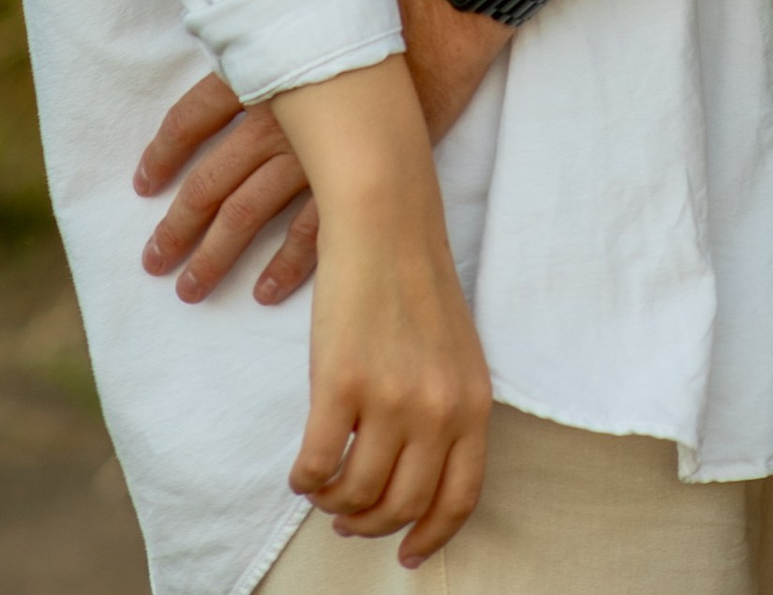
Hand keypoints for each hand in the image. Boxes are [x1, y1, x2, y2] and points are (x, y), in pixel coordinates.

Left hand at [134, 0, 505, 312]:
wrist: (437, 12)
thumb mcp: (301, 14)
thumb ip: (262, 46)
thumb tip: (230, 60)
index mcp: (257, 74)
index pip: (190, 120)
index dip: (163, 154)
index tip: (144, 184)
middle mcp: (275, 120)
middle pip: (211, 182)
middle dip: (178, 226)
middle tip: (154, 261)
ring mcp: (313, 154)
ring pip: (248, 214)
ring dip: (216, 255)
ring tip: (191, 288)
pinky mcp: (355, 176)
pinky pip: (312, 233)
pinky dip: (286, 265)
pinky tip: (265, 290)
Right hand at [278, 62, 489, 565]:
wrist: (385, 216)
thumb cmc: (414, 278)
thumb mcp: (452, 349)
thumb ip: (444, 408)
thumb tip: (418, 470)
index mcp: (473, 401)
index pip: (460, 498)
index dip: (431, 535)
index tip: (408, 555)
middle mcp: (437, 409)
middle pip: (403, 505)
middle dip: (372, 524)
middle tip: (349, 519)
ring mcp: (390, 399)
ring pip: (357, 494)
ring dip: (335, 503)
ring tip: (323, 489)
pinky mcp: (340, 384)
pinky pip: (315, 465)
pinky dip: (303, 479)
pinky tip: (299, 470)